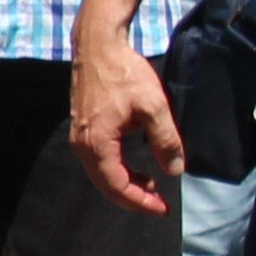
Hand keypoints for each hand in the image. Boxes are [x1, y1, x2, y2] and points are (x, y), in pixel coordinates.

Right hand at [71, 22, 184, 218]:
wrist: (98, 47)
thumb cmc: (124, 74)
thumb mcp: (154, 107)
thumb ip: (166, 141)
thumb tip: (175, 170)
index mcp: (98, 143)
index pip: (117, 185)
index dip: (140, 201)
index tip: (164, 208)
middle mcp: (82, 145)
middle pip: (105, 185)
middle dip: (133, 198)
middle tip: (160, 204)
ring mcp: (80, 138)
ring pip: (101, 175)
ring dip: (126, 185)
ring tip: (152, 186)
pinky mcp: (83, 130)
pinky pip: (99, 161)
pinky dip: (118, 171)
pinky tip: (136, 168)